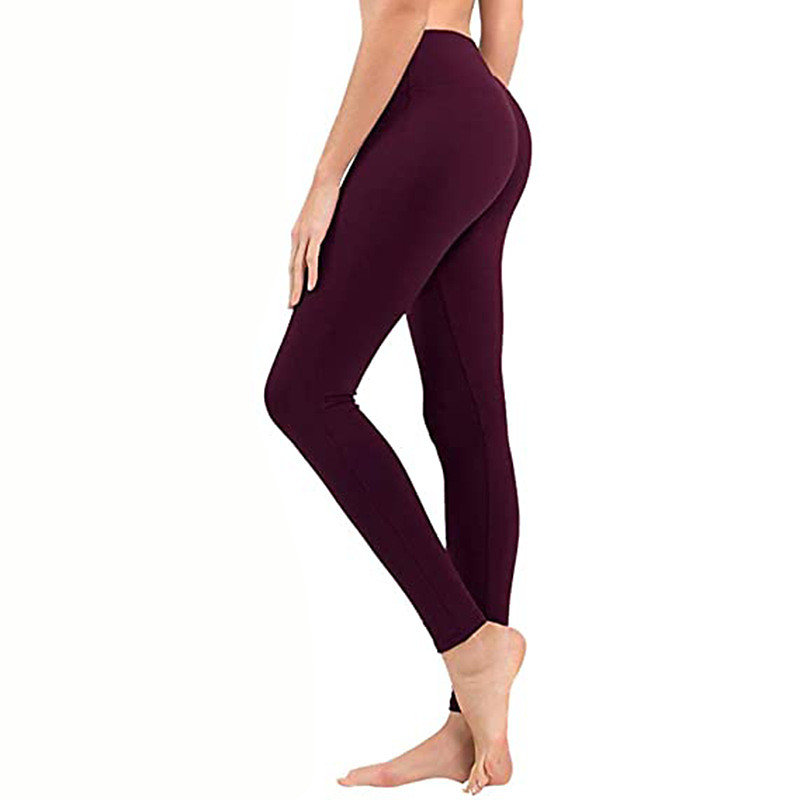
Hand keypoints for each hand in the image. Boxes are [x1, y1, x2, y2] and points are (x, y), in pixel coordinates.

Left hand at [288, 174, 339, 307]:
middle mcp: (297, 237)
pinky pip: (312, 258)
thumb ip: (320, 229)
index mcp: (297, 235)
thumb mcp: (320, 217)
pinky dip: (312, 274)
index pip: (292, 262)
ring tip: (297, 302)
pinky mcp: (315, 233)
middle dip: (291, 288)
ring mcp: (305, 236)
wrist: (324, 180)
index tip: (293, 294)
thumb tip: (325, 236)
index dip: (292, 280)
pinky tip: (312, 287)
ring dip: (297, 286)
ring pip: (298, 267)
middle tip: (291, 306)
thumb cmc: (325, 197)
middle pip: (292, 269)